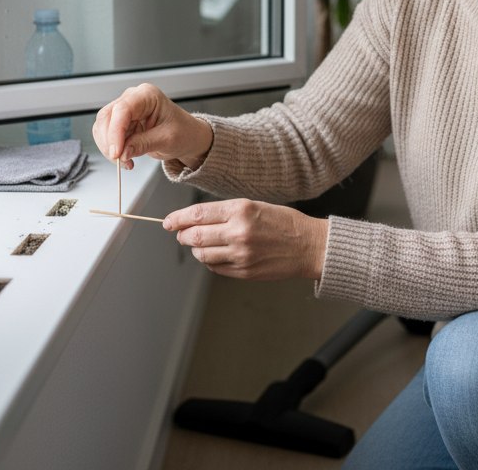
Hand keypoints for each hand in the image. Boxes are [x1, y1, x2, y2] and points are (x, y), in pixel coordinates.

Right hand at [92, 83, 212, 169]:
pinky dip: (111, 149)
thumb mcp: (167, 140)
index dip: (115, 132)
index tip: (116, 153)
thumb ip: (143, 144)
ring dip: (109, 147)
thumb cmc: (183, 132)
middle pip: (107, 116)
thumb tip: (122, 153)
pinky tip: (125, 158)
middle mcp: (133, 99)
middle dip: (109, 141)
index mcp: (147, 95)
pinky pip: (106, 135)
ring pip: (102, 127)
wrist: (187, 136)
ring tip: (126, 161)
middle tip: (119, 160)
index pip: (123, 109)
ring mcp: (125, 110)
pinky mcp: (120, 123)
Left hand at [163, 199, 328, 280]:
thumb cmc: (284, 222)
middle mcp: (238, 232)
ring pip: (202, 254)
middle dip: (183, 235)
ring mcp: (240, 255)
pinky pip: (215, 268)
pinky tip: (219, 254)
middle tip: (181, 234)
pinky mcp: (244, 272)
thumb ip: (224, 212)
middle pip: (194, 236)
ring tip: (204, 243)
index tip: (168, 222)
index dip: (177, 219)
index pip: (196, 215)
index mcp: (240, 210)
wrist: (309, 246)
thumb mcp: (254, 205)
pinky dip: (211, 261)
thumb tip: (194, 220)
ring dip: (197, 249)